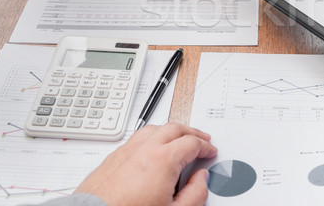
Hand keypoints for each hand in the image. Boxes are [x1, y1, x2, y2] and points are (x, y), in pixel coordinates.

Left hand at [74, 123, 217, 205]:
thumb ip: (194, 195)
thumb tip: (201, 179)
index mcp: (163, 159)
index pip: (192, 143)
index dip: (205, 146)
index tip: (210, 151)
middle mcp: (144, 149)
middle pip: (174, 128)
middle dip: (192, 132)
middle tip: (201, 139)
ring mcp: (127, 150)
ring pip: (154, 128)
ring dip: (171, 130)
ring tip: (179, 138)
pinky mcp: (113, 157)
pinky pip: (138, 137)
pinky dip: (153, 137)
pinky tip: (154, 147)